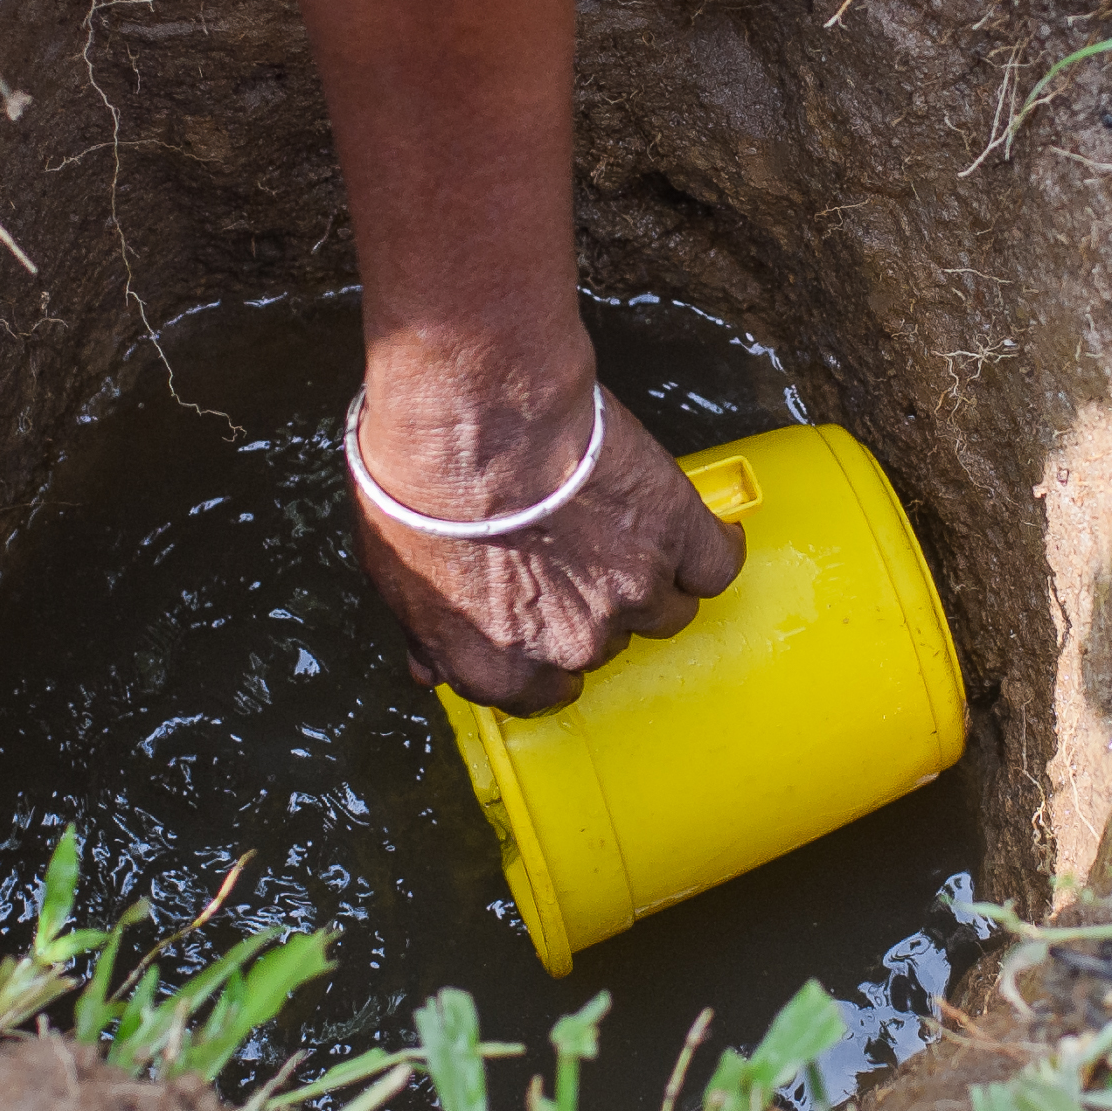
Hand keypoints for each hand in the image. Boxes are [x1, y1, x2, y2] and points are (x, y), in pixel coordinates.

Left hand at [352, 382, 746, 714]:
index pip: (545, 694)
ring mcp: (634, 593)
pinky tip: (683, 525)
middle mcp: (575, 645)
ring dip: (649, 576)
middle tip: (569, 549)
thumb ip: (430, 634)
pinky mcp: (677, 536)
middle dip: (591, 604)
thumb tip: (432, 666)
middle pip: (607, 645)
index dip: (545, 650)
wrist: (474, 417)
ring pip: (667, 609)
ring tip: (622, 529)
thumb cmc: (424, 486)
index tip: (542, 615)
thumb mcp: (395, 578)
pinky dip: (708, 548)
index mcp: (502, 670)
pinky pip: (716, 565)